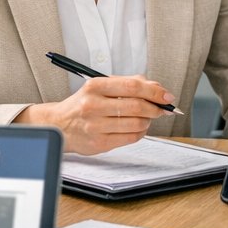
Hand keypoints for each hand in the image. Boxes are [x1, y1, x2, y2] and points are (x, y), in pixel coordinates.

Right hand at [18, 76, 175, 154]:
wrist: (60, 125)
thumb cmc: (84, 104)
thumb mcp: (101, 87)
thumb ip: (128, 83)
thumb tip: (157, 89)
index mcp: (95, 86)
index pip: (133, 86)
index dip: (155, 92)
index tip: (167, 96)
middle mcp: (93, 105)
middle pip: (137, 106)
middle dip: (156, 108)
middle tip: (162, 109)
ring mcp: (95, 126)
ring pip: (136, 124)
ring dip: (148, 121)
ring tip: (146, 118)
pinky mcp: (99, 143)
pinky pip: (131, 138)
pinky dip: (140, 133)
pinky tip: (137, 128)